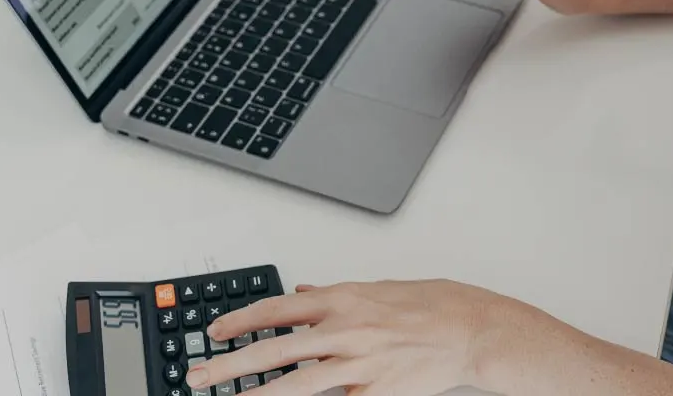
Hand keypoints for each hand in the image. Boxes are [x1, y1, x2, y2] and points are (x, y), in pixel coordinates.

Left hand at [185, 279, 557, 395]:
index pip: (277, 308)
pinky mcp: (375, 391)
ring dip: (257, 394)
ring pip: (296, 383)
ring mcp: (359, 363)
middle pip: (275, 347)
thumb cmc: (433, 305)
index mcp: (343, 298)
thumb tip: (301, 295)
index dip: (241, 321)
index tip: (215, 332)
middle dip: (231, 363)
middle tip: (200, 373)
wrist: (472, 329)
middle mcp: (345, 328)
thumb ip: (334, 295)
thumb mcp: (378, 287)